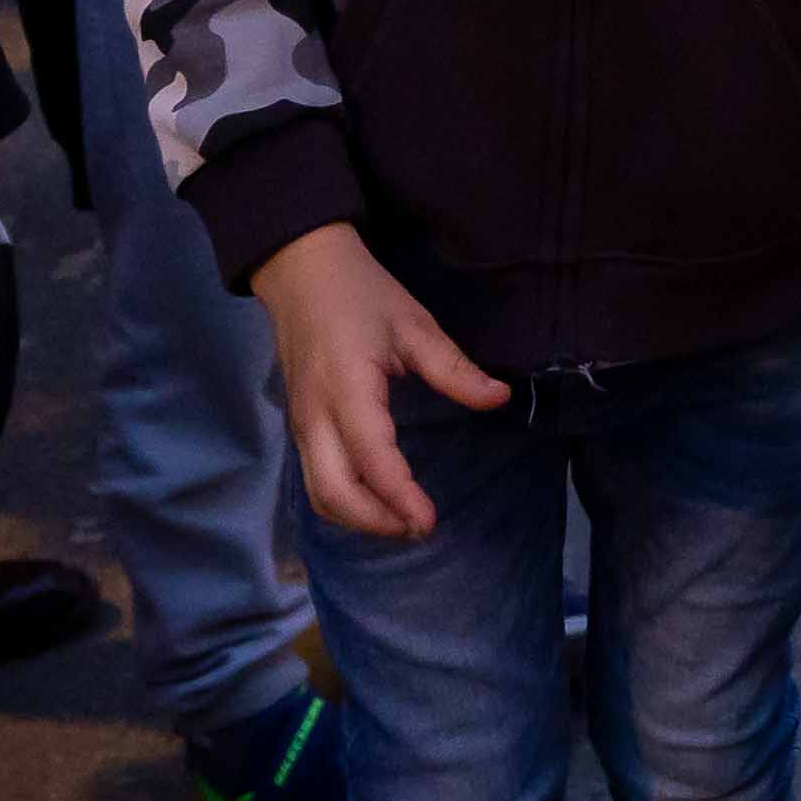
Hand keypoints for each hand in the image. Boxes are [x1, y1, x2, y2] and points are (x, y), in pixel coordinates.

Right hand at [252, 222, 508, 538]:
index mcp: (346, 388)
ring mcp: (301, 424)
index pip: (371, 457)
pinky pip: (316, 479)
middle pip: (333, 493)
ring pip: (319, 493)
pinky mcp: (300, 426)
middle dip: (375, 521)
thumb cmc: (361, 295)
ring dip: (359, 519)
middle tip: (420, 527)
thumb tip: (500, 398)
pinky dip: (345, 503)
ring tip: (404, 522)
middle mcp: (315, 416)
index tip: (428, 521)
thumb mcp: (413, 324)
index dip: (398, 495)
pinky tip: (378, 502)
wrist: (302, 272)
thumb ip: (454, 368)